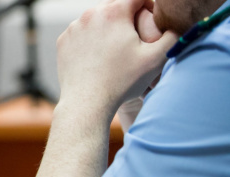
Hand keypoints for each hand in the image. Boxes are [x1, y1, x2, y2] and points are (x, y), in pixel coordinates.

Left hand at [56, 0, 176, 113]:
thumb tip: (177, 24)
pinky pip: (81, 32)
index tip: (152, 19)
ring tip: (118, 45)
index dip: (149, 5)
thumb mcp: (156, 58)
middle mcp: (90, 15)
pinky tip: (100, 54)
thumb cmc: (122, 82)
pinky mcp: (63, 41)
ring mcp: (73, 28)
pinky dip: (91, 37)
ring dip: (109, 25)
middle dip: (128, 15)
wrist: (86, 103)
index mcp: (114, 12)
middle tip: (136, 34)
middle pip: (115, 5)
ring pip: (96, 18)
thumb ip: (173, 35)